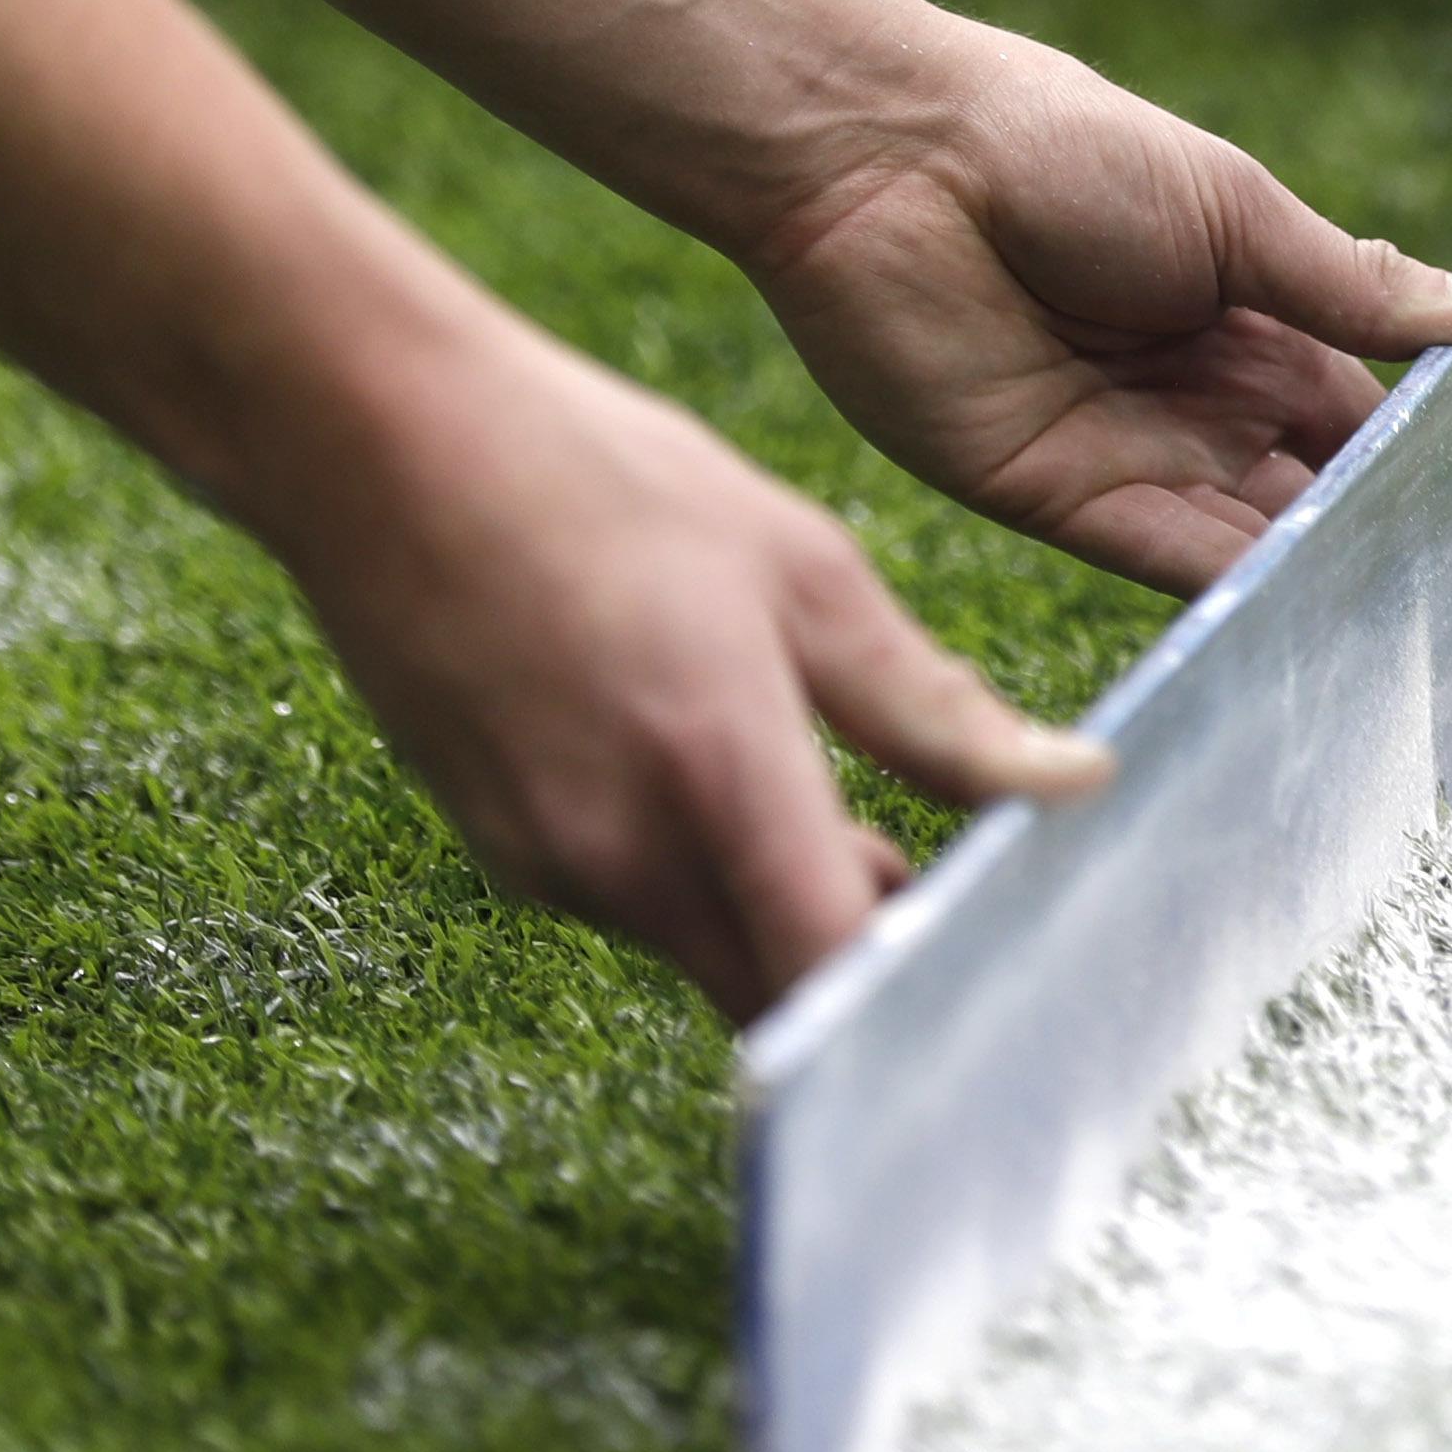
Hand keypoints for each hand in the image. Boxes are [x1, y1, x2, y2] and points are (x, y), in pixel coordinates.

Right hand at [265, 307, 1110, 1021]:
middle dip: (862, 959)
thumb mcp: (799, 565)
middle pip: (777, 988)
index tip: (990, 978)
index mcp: (717, 774)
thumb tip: (1074, 787)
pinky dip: (696, 864)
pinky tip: (707, 748)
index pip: (833, 977)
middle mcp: (623, 854)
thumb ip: (931, 707)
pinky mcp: (502, 847)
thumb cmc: (599, 476)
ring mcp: (548, 863)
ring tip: (833, 781)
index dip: (917, 1009)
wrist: (376, 441)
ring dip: (780, 903)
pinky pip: (635, 897)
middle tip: (936, 867)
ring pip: (707, 944)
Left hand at [743, 19, 1451, 597]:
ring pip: (1250, 538)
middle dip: (1384, 541)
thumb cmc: (1061, 147)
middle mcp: (1196, 395)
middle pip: (1311, 489)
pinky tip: (1314, 627)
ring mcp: (1128, 450)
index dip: (1426, 460)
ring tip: (1425, 641)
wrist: (886, 158)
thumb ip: (1365, 290)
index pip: (1361, 411)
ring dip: (1323, 582)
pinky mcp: (1055, 498)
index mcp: (1247, 311)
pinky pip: (1164, 560)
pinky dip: (1239, 595)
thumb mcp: (1239, 213)